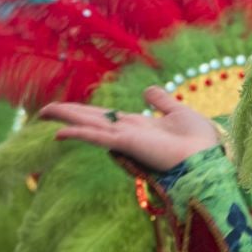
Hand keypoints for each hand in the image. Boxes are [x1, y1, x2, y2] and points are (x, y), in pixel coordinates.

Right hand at [40, 87, 220, 173]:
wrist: (208, 160)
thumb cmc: (200, 142)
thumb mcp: (180, 112)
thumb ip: (162, 101)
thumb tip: (147, 91)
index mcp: (139, 125)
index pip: (106, 116)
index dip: (86, 111)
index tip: (69, 109)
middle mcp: (128, 132)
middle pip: (91, 119)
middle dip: (68, 113)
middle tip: (43, 110)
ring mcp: (126, 139)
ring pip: (89, 125)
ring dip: (66, 118)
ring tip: (43, 113)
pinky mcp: (127, 145)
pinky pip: (98, 138)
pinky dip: (80, 134)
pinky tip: (60, 133)